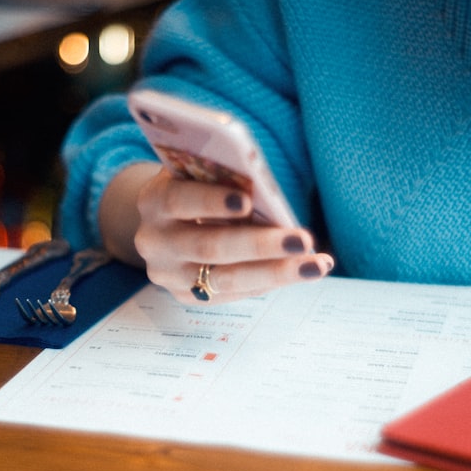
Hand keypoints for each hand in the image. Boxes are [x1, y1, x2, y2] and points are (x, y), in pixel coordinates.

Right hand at [132, 166, 333, 303]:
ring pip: (225, 279)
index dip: (211, 201)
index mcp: (154, 201)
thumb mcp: (197, 174)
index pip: (180, 200)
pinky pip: (233, 293)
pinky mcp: (187, 296)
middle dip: (259, 244)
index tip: (247, 200)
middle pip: (209, 247)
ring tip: (315, 264)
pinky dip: (270, 281)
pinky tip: (303, 271)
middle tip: (302, 239)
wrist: (164, 222)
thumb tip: (266, 191)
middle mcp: (155, 242)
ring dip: (275, 272)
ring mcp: (169, 275)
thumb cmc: (194, 187)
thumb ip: (220, 177)